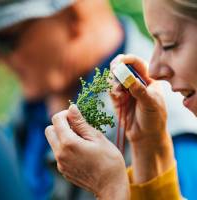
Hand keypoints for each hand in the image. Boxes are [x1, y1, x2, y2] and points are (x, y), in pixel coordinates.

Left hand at [45, 104, 129, 198]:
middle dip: (60, 124)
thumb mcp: (96, 137)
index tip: (75, 115)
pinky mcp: (63, 170)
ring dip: (62, 135)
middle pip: (49, 130)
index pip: (56, 119)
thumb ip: (80, 122)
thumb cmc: (108, 159)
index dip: (65, 113)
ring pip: (53, 142)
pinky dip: (65, 146)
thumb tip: (71, 107)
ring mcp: (60, 163)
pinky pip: (58, 152)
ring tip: (80, 138)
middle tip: (76, 126)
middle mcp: (60, 154)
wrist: (111, 185)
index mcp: (68, 143)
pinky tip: (80, 150)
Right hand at [110, 54, 173, 182]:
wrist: (146, 135)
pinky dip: (112, 90)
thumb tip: (128, 76)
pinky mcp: (117, 98)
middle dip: (116, 67)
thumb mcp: (150, 103)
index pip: (136, 63)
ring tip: (119, 91)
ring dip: (113, 80)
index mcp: (147, 78)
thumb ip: (139, 90)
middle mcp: (135, 81)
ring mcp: (125, 89)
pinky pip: (110, 89)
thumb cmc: (154, 118)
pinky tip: (118, 96)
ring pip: (113, 77)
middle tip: (114, 71)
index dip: (127, 59)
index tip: (120, 62)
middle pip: (122, 67)